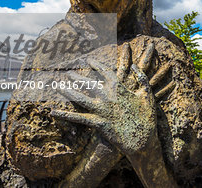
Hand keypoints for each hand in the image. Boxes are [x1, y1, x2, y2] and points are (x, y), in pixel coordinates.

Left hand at [51, 42, 166, 157]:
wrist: (143, 141)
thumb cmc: (147, 118)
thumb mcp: (148, 95)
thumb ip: (141, 78)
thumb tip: (133, 66)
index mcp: (120, 88)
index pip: (104, 72)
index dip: (95, 64)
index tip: (87, 60)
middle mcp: (108, 97)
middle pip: (88, 83)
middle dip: (77, 77)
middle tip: (68, 73)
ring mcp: (101, 110)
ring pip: (80, 98)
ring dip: (67, 91)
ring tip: (57, 85)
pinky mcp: (97, 123)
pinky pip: (78, 118)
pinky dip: (65, 115)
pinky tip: (53, 112)